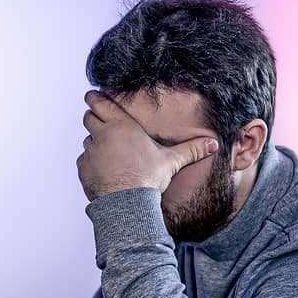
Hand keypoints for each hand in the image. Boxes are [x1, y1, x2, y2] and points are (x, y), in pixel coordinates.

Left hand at [76, 90, 218, 201]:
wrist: (127, 203)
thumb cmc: (148, 179)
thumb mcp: (171, 161)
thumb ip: (191, 150)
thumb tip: (214, 144)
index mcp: (122, 126)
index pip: (100, 103)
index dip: (95, 97)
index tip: (92, 94)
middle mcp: (102, 135)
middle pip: (89, 117)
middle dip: (93, 116)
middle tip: (98, 118)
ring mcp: (91, 152)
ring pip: (87, 139)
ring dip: (94, 141)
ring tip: (105, 148)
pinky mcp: (84, 169)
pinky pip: (83, 160)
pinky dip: (90, 162)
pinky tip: (101, 169)